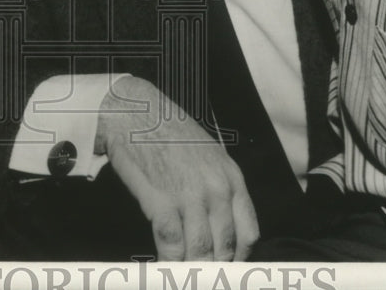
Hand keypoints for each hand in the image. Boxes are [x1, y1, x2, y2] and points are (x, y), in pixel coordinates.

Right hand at [95, 76, 259, 260]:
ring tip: (184, 278)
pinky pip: (172, 244)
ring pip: (200, 251)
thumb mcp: (208, 155)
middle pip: (225, 247)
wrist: (136, 113)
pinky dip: (169, 263)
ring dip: (192, 271)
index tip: (227, 271)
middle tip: (204, 278)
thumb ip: (219, 187)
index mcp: (232, 178)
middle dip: (215, 270)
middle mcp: (216, 189)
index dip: (239, 259)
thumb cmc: (168, 133)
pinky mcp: (162, 201)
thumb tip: (220, 225)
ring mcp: (191, 196)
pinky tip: (165, 269)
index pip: (249, 233)